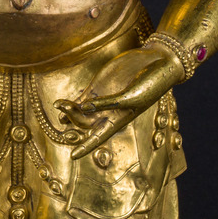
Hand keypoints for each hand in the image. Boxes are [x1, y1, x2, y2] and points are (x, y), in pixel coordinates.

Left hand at [56, 46, 179, 159]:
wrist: (157, 62)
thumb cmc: (151, 83)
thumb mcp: (131, 96)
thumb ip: (108, 103)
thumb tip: (84, 107)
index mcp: (119, 120)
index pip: (98, 138)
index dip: (86, 148)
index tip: (72, 157)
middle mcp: (109, 112)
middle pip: (85, 123)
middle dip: (73, 118)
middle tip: (65, 107)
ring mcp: (103, 99)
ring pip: (81, 111)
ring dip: (69, 111)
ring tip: (60, 104)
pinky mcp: (100, 86)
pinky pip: (82, 98)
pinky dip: (72, 102)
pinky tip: (61, 104)